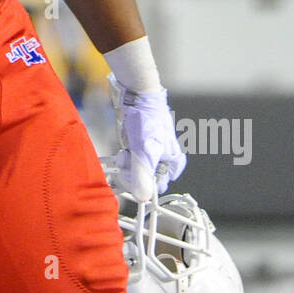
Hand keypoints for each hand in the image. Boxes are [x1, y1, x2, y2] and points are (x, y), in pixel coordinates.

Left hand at [102, 76, 185, 200]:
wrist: (136, 94)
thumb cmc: (147, 120)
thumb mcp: (145, 150)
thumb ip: (143, 175)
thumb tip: (142, 198)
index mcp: (173, 161)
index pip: (158, 186)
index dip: (145, 187)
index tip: (133, 183)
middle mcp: (163, 158)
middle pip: (145, 178)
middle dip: (133, 174)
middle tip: (126, 165)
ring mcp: (149, 151)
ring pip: (135, 169)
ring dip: (126, 166)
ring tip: (124, 155)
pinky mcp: (137, 145)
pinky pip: (129, 159)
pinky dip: (123, 159)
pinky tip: (120, 153)